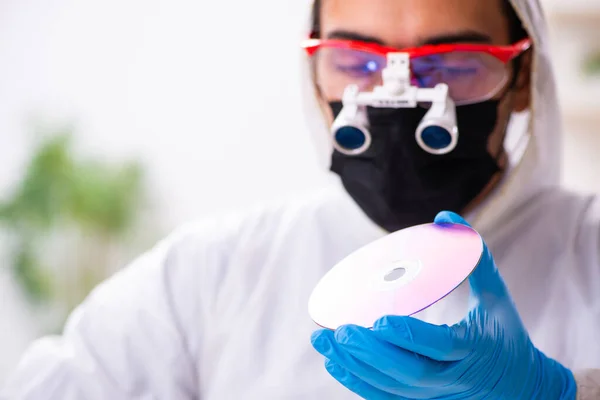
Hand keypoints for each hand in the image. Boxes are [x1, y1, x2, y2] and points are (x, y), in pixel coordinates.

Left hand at [311, 211, 576, 398]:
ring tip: (323, 340)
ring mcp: (436, 396)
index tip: (380, 320)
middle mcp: (453, 378)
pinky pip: (384, 397)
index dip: (410, 335)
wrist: (521, 389)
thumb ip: (474, 258)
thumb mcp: (497, 298)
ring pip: (390, 387)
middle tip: (341, 329)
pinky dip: (357, 381)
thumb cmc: (506, 336)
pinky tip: (334, 361)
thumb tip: (445, 217)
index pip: (440, 346)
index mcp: (475, 349)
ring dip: (354, 365)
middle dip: (371, 352)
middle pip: (408, 371)